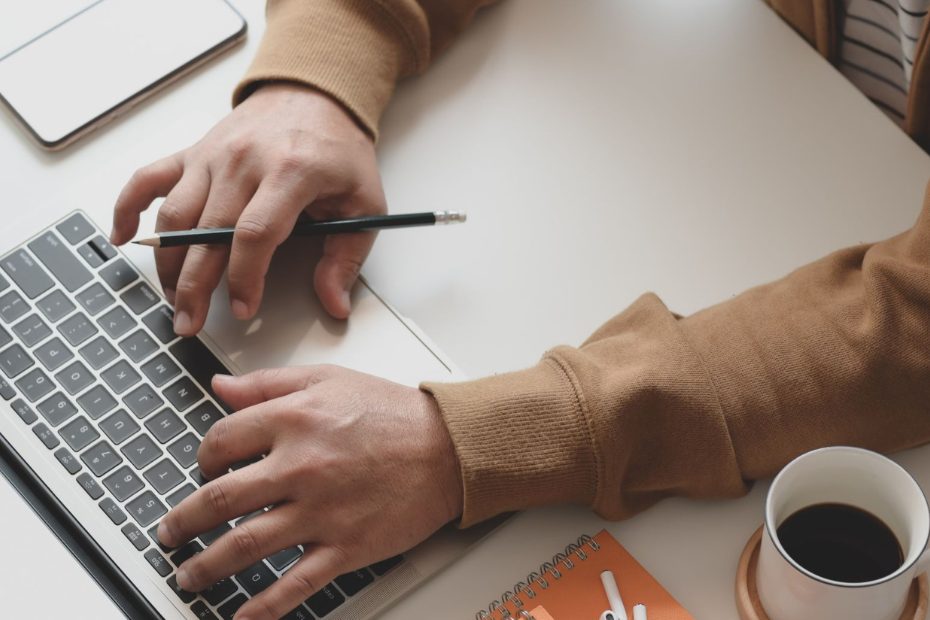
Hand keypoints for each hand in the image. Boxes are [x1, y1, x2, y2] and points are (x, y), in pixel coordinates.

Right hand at [110, 83, 386, 332]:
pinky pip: (148, 178)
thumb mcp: (364, 202)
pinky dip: (127, 206)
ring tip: (173, 298)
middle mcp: (244, 162)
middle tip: (190, 323)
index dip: (244, 278)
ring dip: (167, 262)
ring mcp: (212, 156)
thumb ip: (347, 256)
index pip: (255, 234)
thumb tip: (334, 304)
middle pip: (207, 232)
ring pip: (175, 214)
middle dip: (195, 286)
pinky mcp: (193, 152)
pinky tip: (122, 237)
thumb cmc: (338, 152)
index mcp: (291, 173)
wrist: (314, 95)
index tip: (243, 309)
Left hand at [156, 366, 462, 618]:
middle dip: (182, 521)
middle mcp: (301, 467)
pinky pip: (294, 584)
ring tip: (188, 575)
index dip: (202, 457)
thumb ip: (269, 383)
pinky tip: (240, 615)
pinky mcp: (345, 546)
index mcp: (294, 420)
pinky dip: (262, 606)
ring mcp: (322, 512)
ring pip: (245, 545)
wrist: (450, 448)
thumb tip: (220, 387)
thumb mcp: (329, 379)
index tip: (202, 469)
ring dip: (206, 565)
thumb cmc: (394, 412)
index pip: (221, 441)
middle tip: (169, 532)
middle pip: (218, 500)